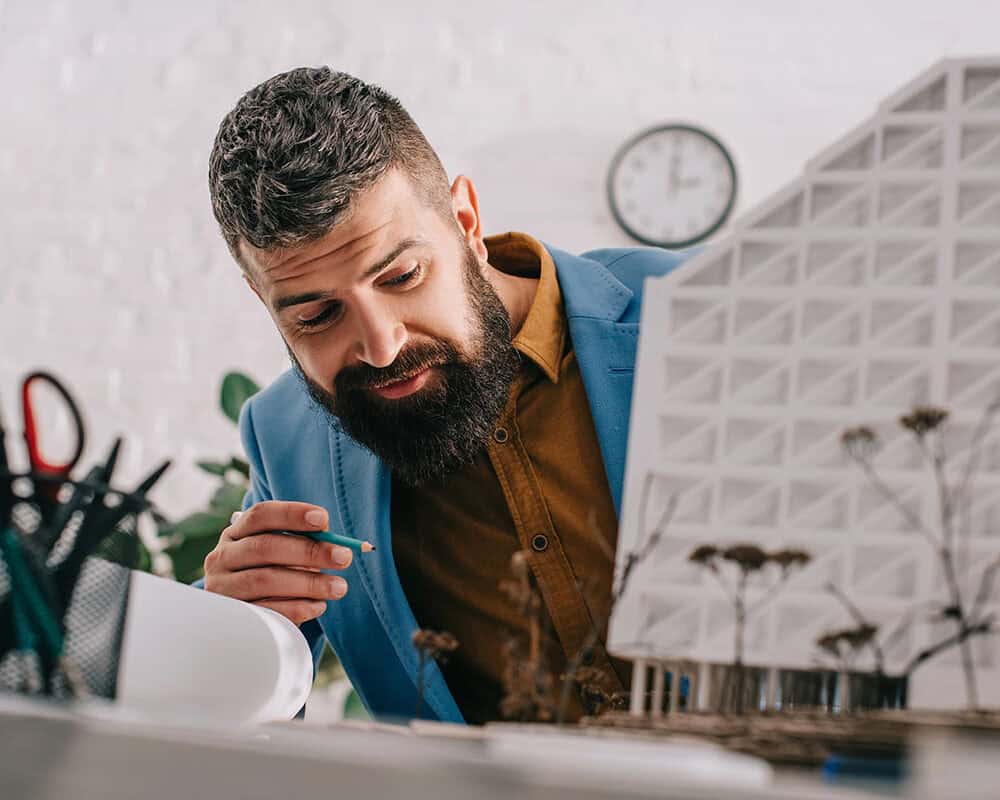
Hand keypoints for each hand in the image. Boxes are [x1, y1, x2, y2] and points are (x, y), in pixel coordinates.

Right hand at [203, 501, 352, 624]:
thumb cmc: (269, 574)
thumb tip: (331, 539)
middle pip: (265, 547)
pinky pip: (266, 611)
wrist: (240, 618)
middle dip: (309, 551)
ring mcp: (222, 587)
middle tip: (344, 557)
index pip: (261, 514)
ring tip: (339, 586)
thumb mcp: (280, 553)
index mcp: (237, 532)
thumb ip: (301, 541)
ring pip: (266, 580)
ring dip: (308, 583)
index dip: (292, 514)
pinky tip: (319, 605)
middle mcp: (223, 556)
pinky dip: (297, 608)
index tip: (323, 519)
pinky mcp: (231, 617)